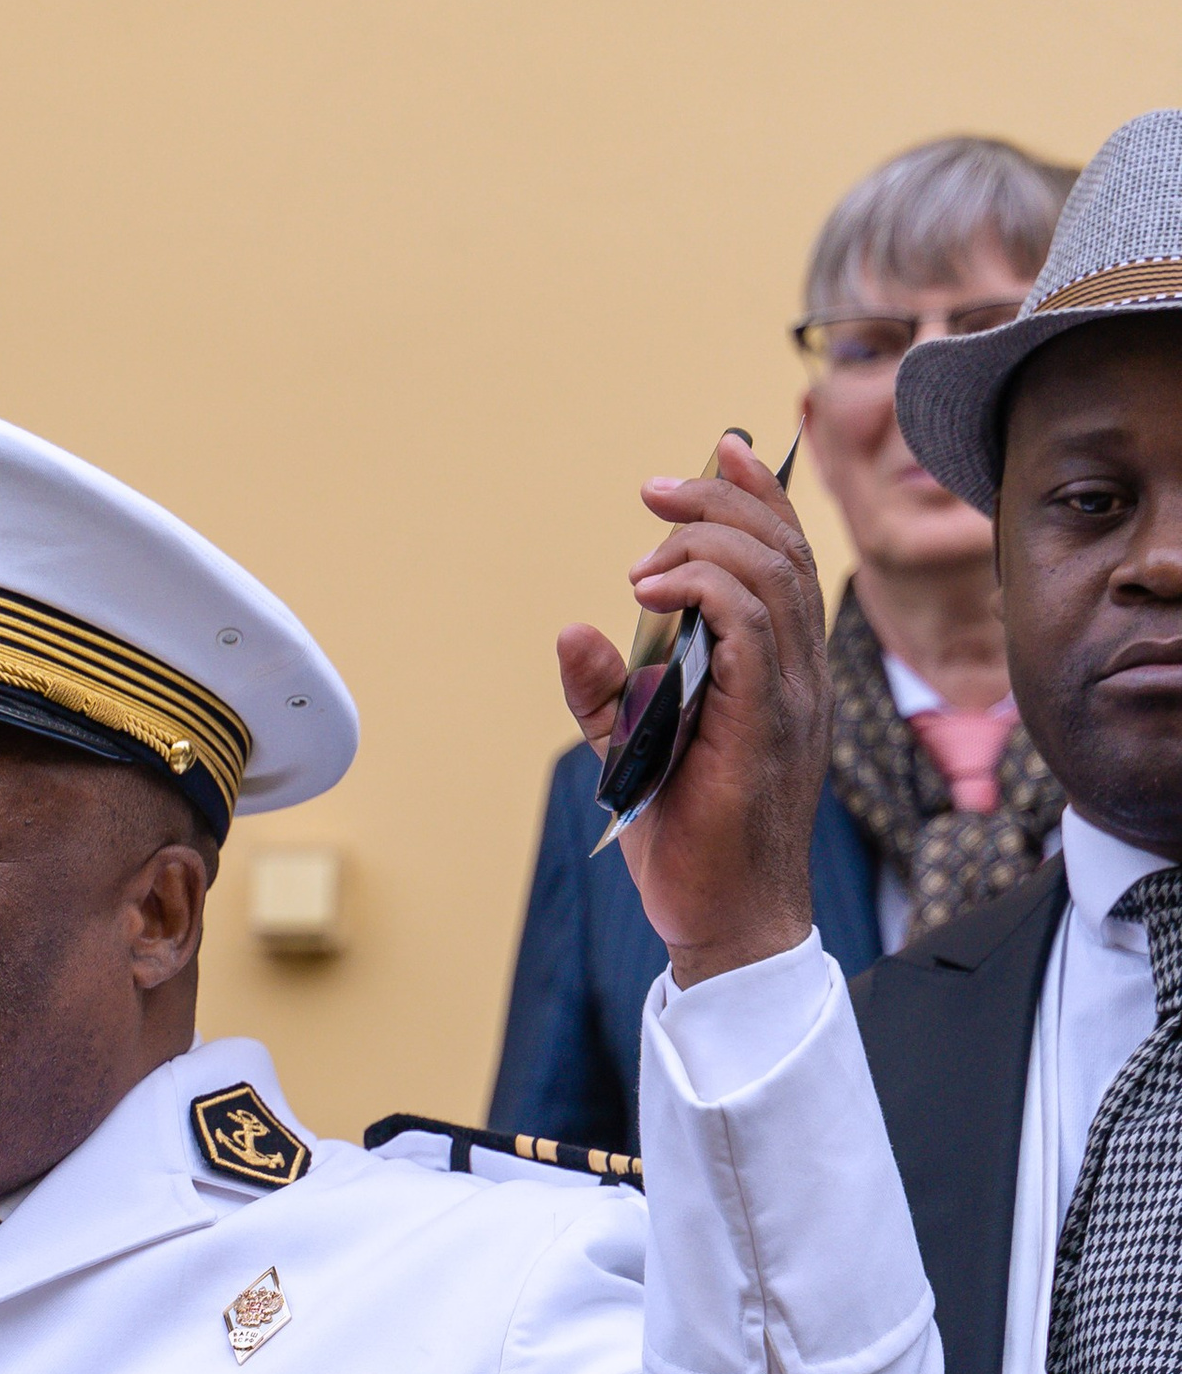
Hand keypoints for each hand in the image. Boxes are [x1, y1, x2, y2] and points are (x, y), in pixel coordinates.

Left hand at [557, 434, 825, 984]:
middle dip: (718, 499)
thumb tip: (572, 631)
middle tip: (652, 489)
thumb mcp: (635, 748)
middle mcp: (800, 677)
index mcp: (784, 674)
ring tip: (642, 554)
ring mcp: (790, 698)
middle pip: (781, 550)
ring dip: (703, 539)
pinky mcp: (763, 724)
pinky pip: (749, 626)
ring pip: (769, 576)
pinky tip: (648, 591)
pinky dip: (701, 589)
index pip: (789, 560)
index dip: (760, 497)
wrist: (725, 920)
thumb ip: (610, 690)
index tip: (718, 453)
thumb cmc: (690, 843)